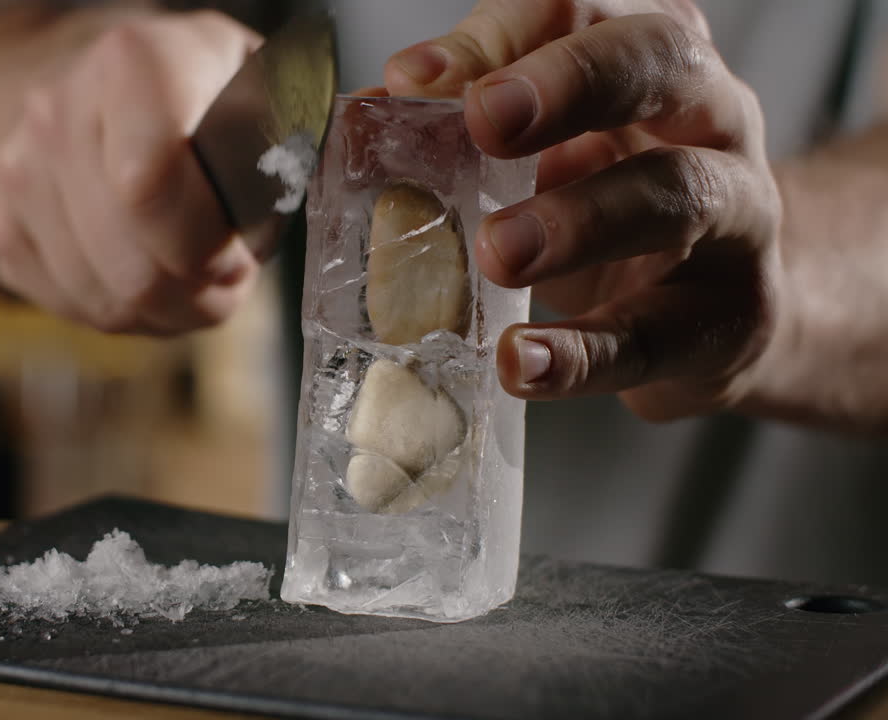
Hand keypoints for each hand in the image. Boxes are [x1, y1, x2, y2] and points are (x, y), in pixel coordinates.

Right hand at [0, 11, 261, 333]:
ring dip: (169, 309)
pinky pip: (74, 308)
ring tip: (195, 273)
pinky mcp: (1, 226)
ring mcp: (20, 171)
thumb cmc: (210, 101)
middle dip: (198, 292)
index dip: (206, 243)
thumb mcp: (269, 95)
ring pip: (106, 300)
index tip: (240, 250)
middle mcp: (59, 110)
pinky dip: (126, 312)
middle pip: (134, 264)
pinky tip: (150, 271)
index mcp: (135, 62)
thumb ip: (284, 145)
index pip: (150, 182)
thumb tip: (275, 194)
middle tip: (228, 272)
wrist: (110, 94)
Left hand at [385, 0, 782, 420]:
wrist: (719, 314)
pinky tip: (520, 362)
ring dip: (581, 219)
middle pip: (658, 61)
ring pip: (678, 194)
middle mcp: (709, 114)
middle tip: (485, 120)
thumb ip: (467, 126)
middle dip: (569, 84)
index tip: (415, 81)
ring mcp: (738, 214)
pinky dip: (583, 354)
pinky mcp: (731, 319)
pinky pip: (657, 335)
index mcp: (648, 55)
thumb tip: (371, 112)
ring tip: (499, 252)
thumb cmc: (612, 206)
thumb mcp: (548, 151)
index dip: (498, 38)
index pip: (578, 9)